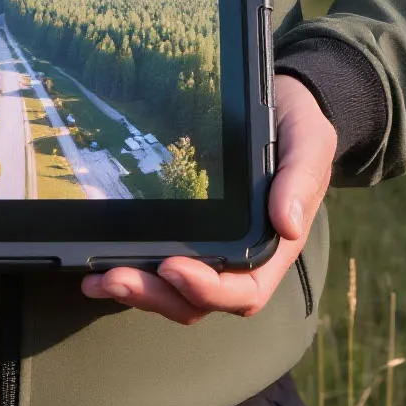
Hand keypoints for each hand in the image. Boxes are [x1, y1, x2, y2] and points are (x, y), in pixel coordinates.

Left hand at [79, 74, 334, 325]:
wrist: (282, 103)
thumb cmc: (298, 125)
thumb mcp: (310, 141)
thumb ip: (301, 179)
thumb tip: (288, 224)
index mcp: (273, 246)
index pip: (243, 290)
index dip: (207, 289)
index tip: (173, 266)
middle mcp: (241, 259)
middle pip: (199, 302)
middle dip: (157, 296)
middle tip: (114, 278)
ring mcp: (212, 251)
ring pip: (175, 294)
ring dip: (138, 293)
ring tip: (96, 279)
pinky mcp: (189, 237)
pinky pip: (160, 269)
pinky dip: (132, 272)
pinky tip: (96, 265)